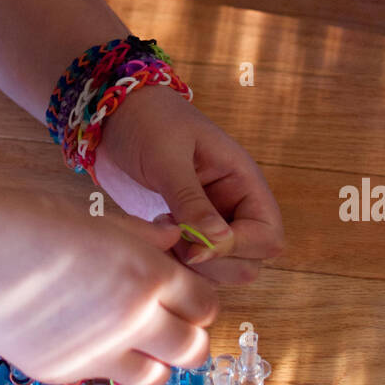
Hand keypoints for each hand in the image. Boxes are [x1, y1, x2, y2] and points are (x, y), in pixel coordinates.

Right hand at [0, 184, 217, 384]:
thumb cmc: (28, 221)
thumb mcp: (95, 219)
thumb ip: (141, 237)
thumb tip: (174, 243)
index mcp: (147, 273)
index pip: (205, 305)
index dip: (197, 300)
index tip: (182, 294)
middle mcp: (132, 319)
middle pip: (192, 350)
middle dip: (187, 336)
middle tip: (167, 321)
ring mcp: (98, 353)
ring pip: (155, 376)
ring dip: (153, 358)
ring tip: (129, 333)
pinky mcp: (65, 373)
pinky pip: (104, 378)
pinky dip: (107, 364)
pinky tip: (84, 334)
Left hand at [92, 84, 283, 283]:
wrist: (115, 115)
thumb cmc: (148, 121)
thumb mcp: (168, 157)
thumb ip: (192, 200)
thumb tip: (218, 242)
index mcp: (243, 182)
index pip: (268, 237)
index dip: (237, 248)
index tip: (194, 243)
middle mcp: (234, 207)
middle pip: (248, 262)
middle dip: (213, 262)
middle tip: (173, 235)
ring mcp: (210, 222)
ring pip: (221, 269)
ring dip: (192, 265)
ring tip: (161, 231)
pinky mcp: (185, 231)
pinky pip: (194, 264)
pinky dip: (176, 263)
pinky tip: (154, 236)